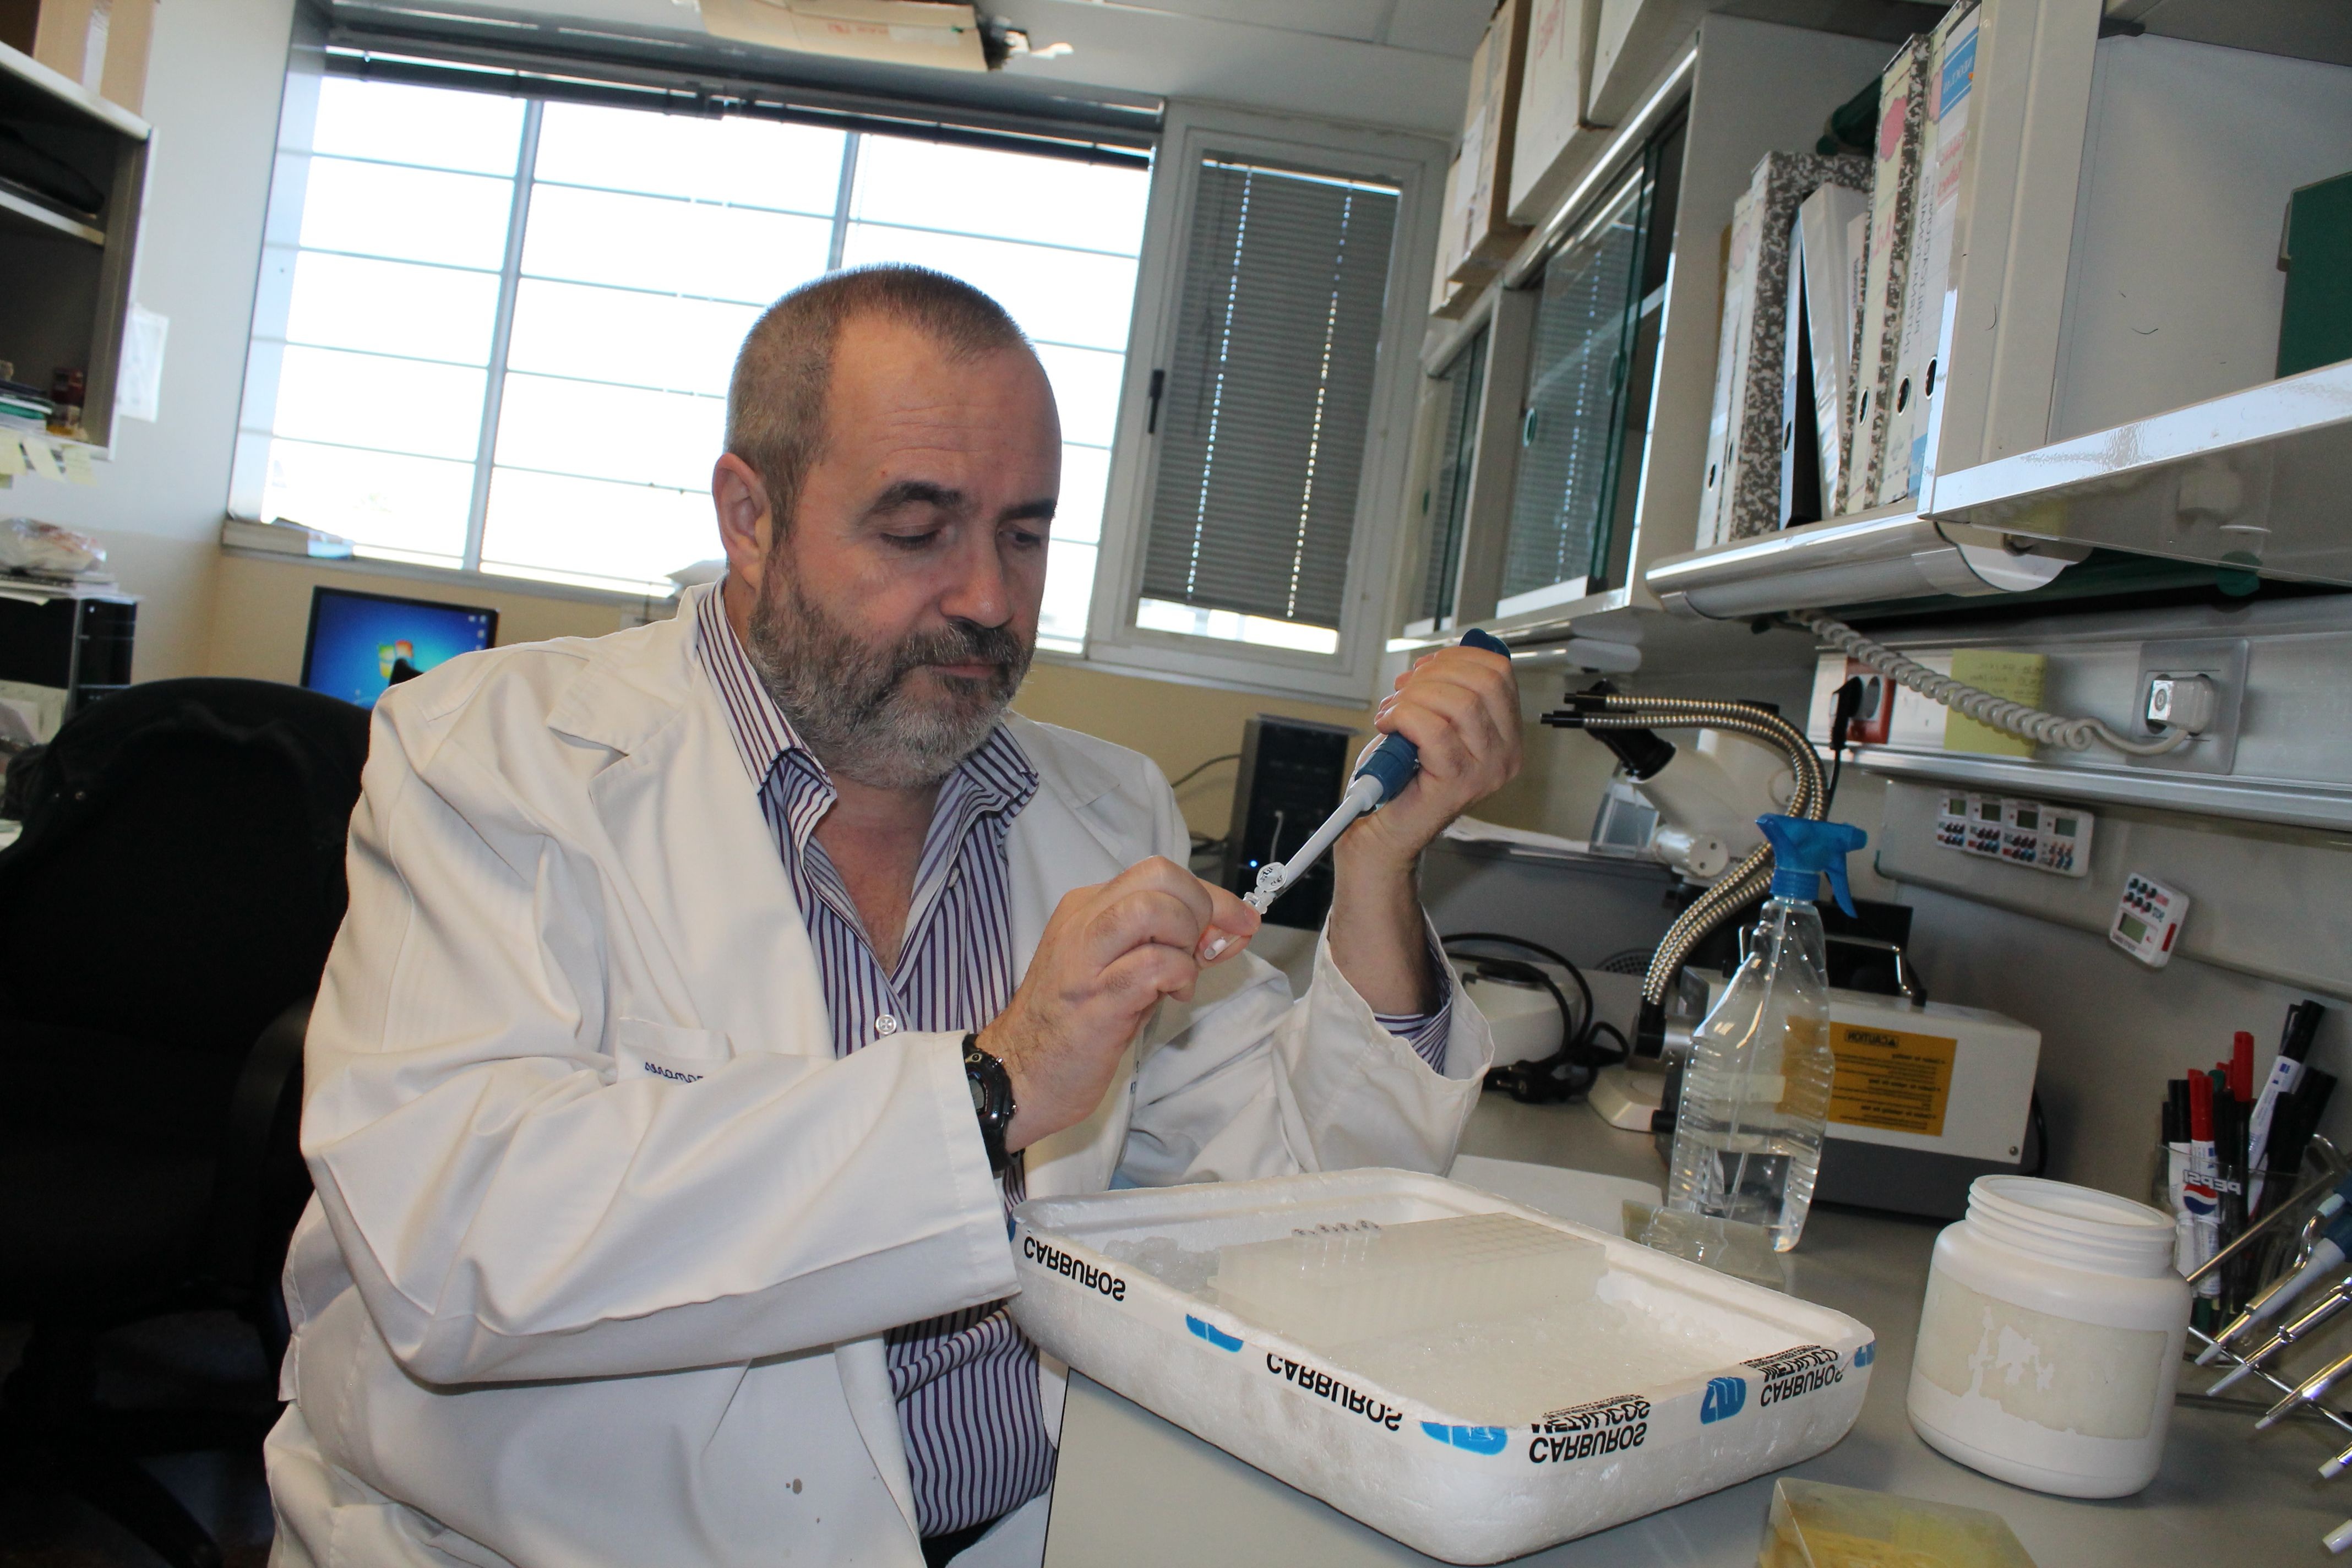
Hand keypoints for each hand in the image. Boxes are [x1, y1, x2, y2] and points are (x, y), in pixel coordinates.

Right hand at [977, 856, 1257, 1150]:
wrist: (1017, 1075)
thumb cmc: (1072, 1027)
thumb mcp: (1118, 970)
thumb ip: (1165, 945)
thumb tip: (1225, 931)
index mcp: (1086, 907)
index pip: (1159, 873)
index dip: (1211, 895)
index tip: (1238, 923)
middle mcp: (1083, 921)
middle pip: (1160, 875)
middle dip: (1202, 908)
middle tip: (1201, 952)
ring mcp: (1085, 957)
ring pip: (1155, 908)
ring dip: (1186, 941)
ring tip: (1177, 977)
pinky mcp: (1097, 997)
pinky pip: (1156, 963)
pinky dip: (1179, 976)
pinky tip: (1169, 997)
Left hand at [1338, 644, 1520, 873]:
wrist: (1381, 827)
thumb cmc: (1402, 776)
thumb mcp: (1432, 721)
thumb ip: (1445, 691)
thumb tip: (1440, 658)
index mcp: (1506, 735)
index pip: (1499, 672)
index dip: (1458, 658)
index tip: (1426, 668)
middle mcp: (1505, 755)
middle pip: (1481, 682)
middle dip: (1433, 675)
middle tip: (1404, 690)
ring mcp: (1486, 771)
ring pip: (1459, 702)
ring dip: (1414, 696)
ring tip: (1393, 711)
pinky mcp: (1458, 783)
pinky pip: (1433, 729)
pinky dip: (1403, 716)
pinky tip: (1389, 725)